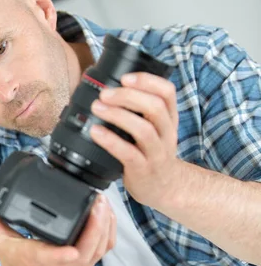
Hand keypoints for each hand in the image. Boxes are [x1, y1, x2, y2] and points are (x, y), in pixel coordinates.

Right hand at [0, 183, 115, 265]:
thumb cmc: (15, 265)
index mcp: (42, 259)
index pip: (60, 257)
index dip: (70, 252)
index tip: (75, 245)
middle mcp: (65, 264)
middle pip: (90, 247)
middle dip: (98, 222)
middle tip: (97, 198)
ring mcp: (79, 265)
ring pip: (102, 246)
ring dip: (106, 223)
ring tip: (103, 200)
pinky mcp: (88, 262)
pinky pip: (105, 247)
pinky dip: (109, 230)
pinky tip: (107, 213)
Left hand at [90, 72, 183, 208]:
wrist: (164, 188)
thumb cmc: (152, 153)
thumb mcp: (155, 129)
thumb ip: (140, 110)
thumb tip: (108, 90)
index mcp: (169, 118)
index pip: (167, 92)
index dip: (147, 81)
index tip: (125, 77)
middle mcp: (167, 133)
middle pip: (155, 107)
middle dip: (128, 96)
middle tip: (105, 93)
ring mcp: (157, 153)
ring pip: (143, 129)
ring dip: (118, 115)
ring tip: (98, 108)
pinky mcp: (144, 169)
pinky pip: (128, 153)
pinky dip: (111, 141)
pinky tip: (96, 132)